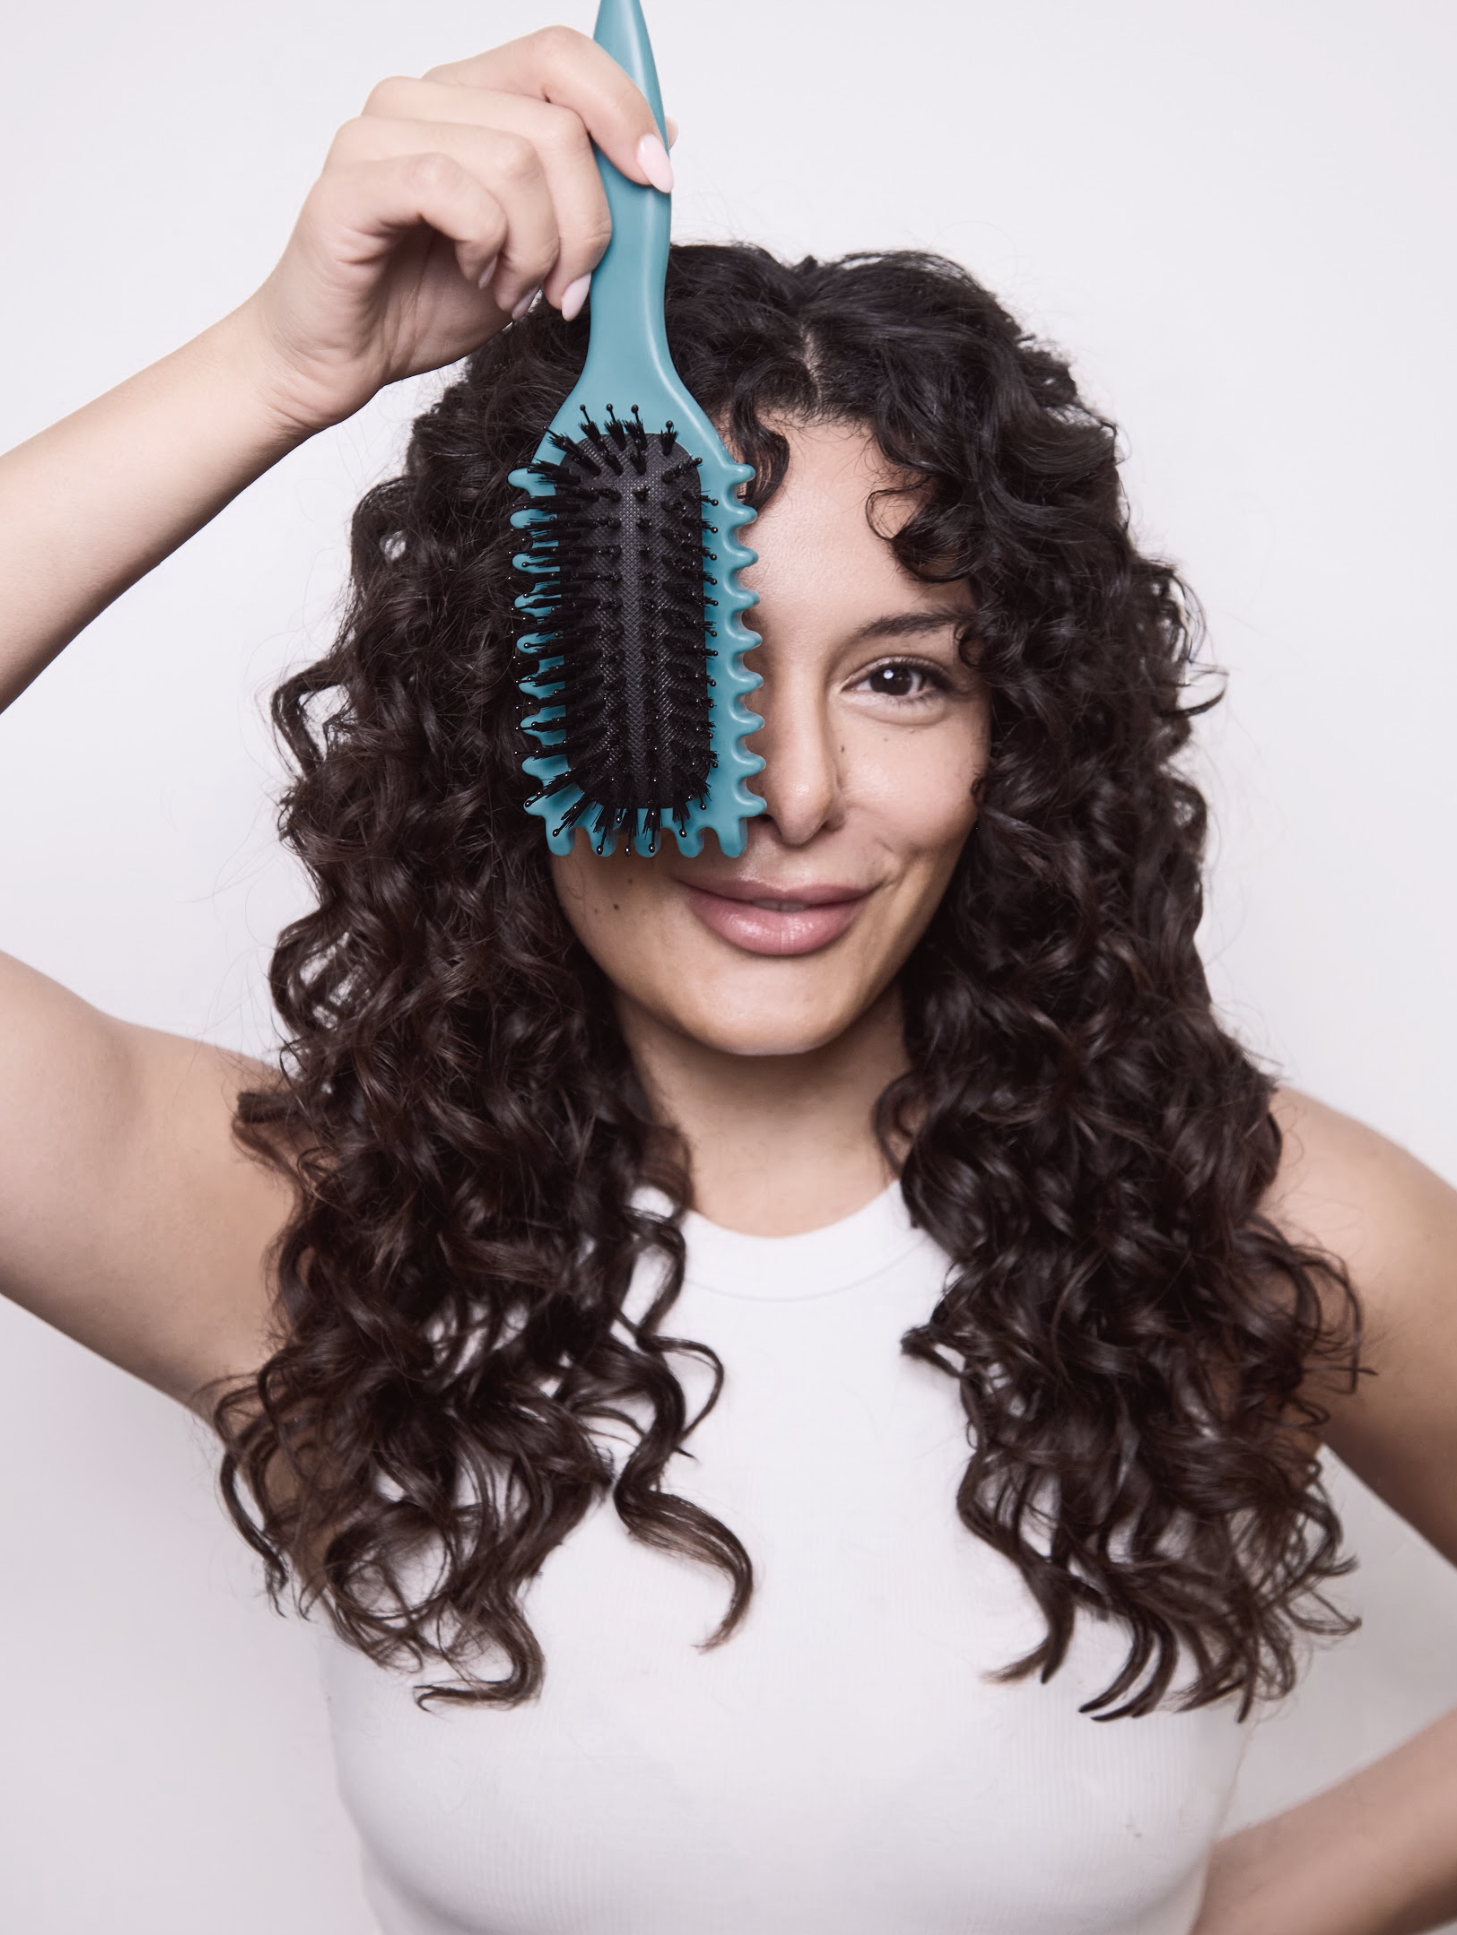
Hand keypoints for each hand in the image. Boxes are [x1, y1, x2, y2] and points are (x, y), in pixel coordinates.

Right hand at [232, 26, 675, 437]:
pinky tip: (475, 279)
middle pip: (558, 125)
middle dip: (586, 225)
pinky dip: (485, 248)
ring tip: (508, 291)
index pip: (563, 55)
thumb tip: (665, 138)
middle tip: (563, 287)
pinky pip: (456, 191)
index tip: (655, 184)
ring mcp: (381, 132)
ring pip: (517, 161)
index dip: (625, 111)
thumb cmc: (424, 302)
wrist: (337, 361)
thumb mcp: (538, 249)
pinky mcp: (353, 181)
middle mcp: (423, 99)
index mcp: (470, 98)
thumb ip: (592, 190)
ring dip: (534, 250)